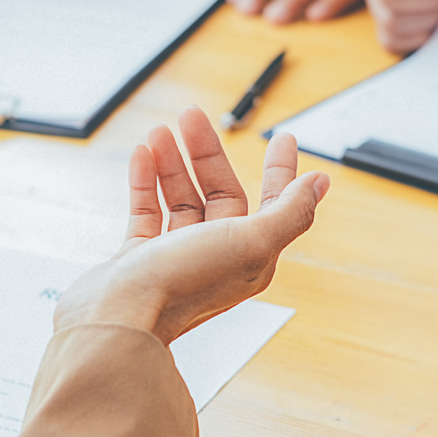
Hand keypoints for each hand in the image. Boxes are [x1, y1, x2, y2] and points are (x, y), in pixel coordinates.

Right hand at [55, 106, 330, 344]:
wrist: (118, 319)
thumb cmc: (183, 285)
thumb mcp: (251, 242)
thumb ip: (289, 212)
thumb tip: (319, 183)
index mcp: (250, 258)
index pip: (273, 205)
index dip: (280, 171)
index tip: (282, 138)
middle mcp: (215, 259)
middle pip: (220, 195)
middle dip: (207, 154)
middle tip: (191, 116)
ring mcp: (175, 260)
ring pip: (180, 201)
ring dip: (173, 164)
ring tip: (161, 133)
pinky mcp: (138, 261)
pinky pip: (146, 213)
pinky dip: (145, 183)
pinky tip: (142, 157)